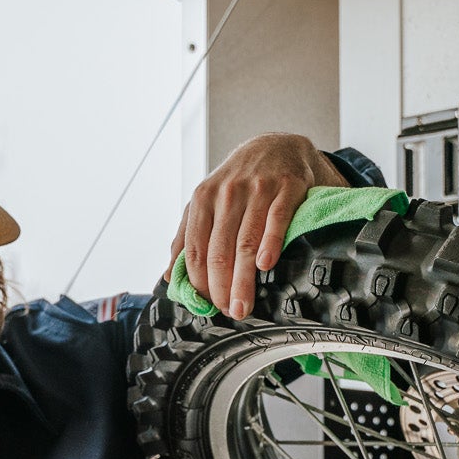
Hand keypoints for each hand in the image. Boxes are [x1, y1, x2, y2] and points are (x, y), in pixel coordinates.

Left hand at [174, 133, 346, 320]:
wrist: (277, 146)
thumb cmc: (239, 181)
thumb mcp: (206, 201)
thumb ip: (186, 235)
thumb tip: (170, 275)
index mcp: (203, 199)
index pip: (195, 249)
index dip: (200, 282)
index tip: (207, 305)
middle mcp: (228, 192)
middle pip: (219, 251)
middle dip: (222, 288)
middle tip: (228, 312)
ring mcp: (258, 188)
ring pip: (246, 241)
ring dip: (244, 279)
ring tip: (243, 305)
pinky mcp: (287, 186)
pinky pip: (277, 218)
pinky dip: (270, 243)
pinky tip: (265, 265)